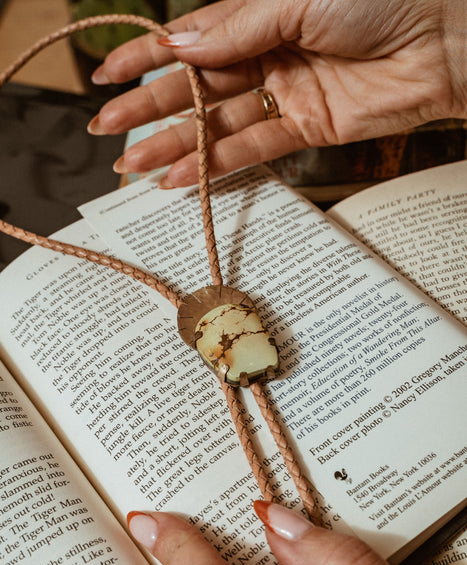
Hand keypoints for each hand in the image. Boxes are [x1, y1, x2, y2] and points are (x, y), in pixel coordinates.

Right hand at [86, 0, 466, 186]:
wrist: (446, 38)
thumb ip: (235, 30)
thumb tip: (178, 46)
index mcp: (258, 12)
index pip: (189, 39)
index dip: (146, 57)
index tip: (107, 75)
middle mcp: (267, 52)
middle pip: (195, 86)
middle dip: (148, 108)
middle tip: (107, 130)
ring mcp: (285, 91)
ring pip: (216, 123)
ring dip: (174, 146)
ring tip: (133, 165)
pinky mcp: (306, 128)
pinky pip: (252, 148)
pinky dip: (217, 164)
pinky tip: (182, 177)